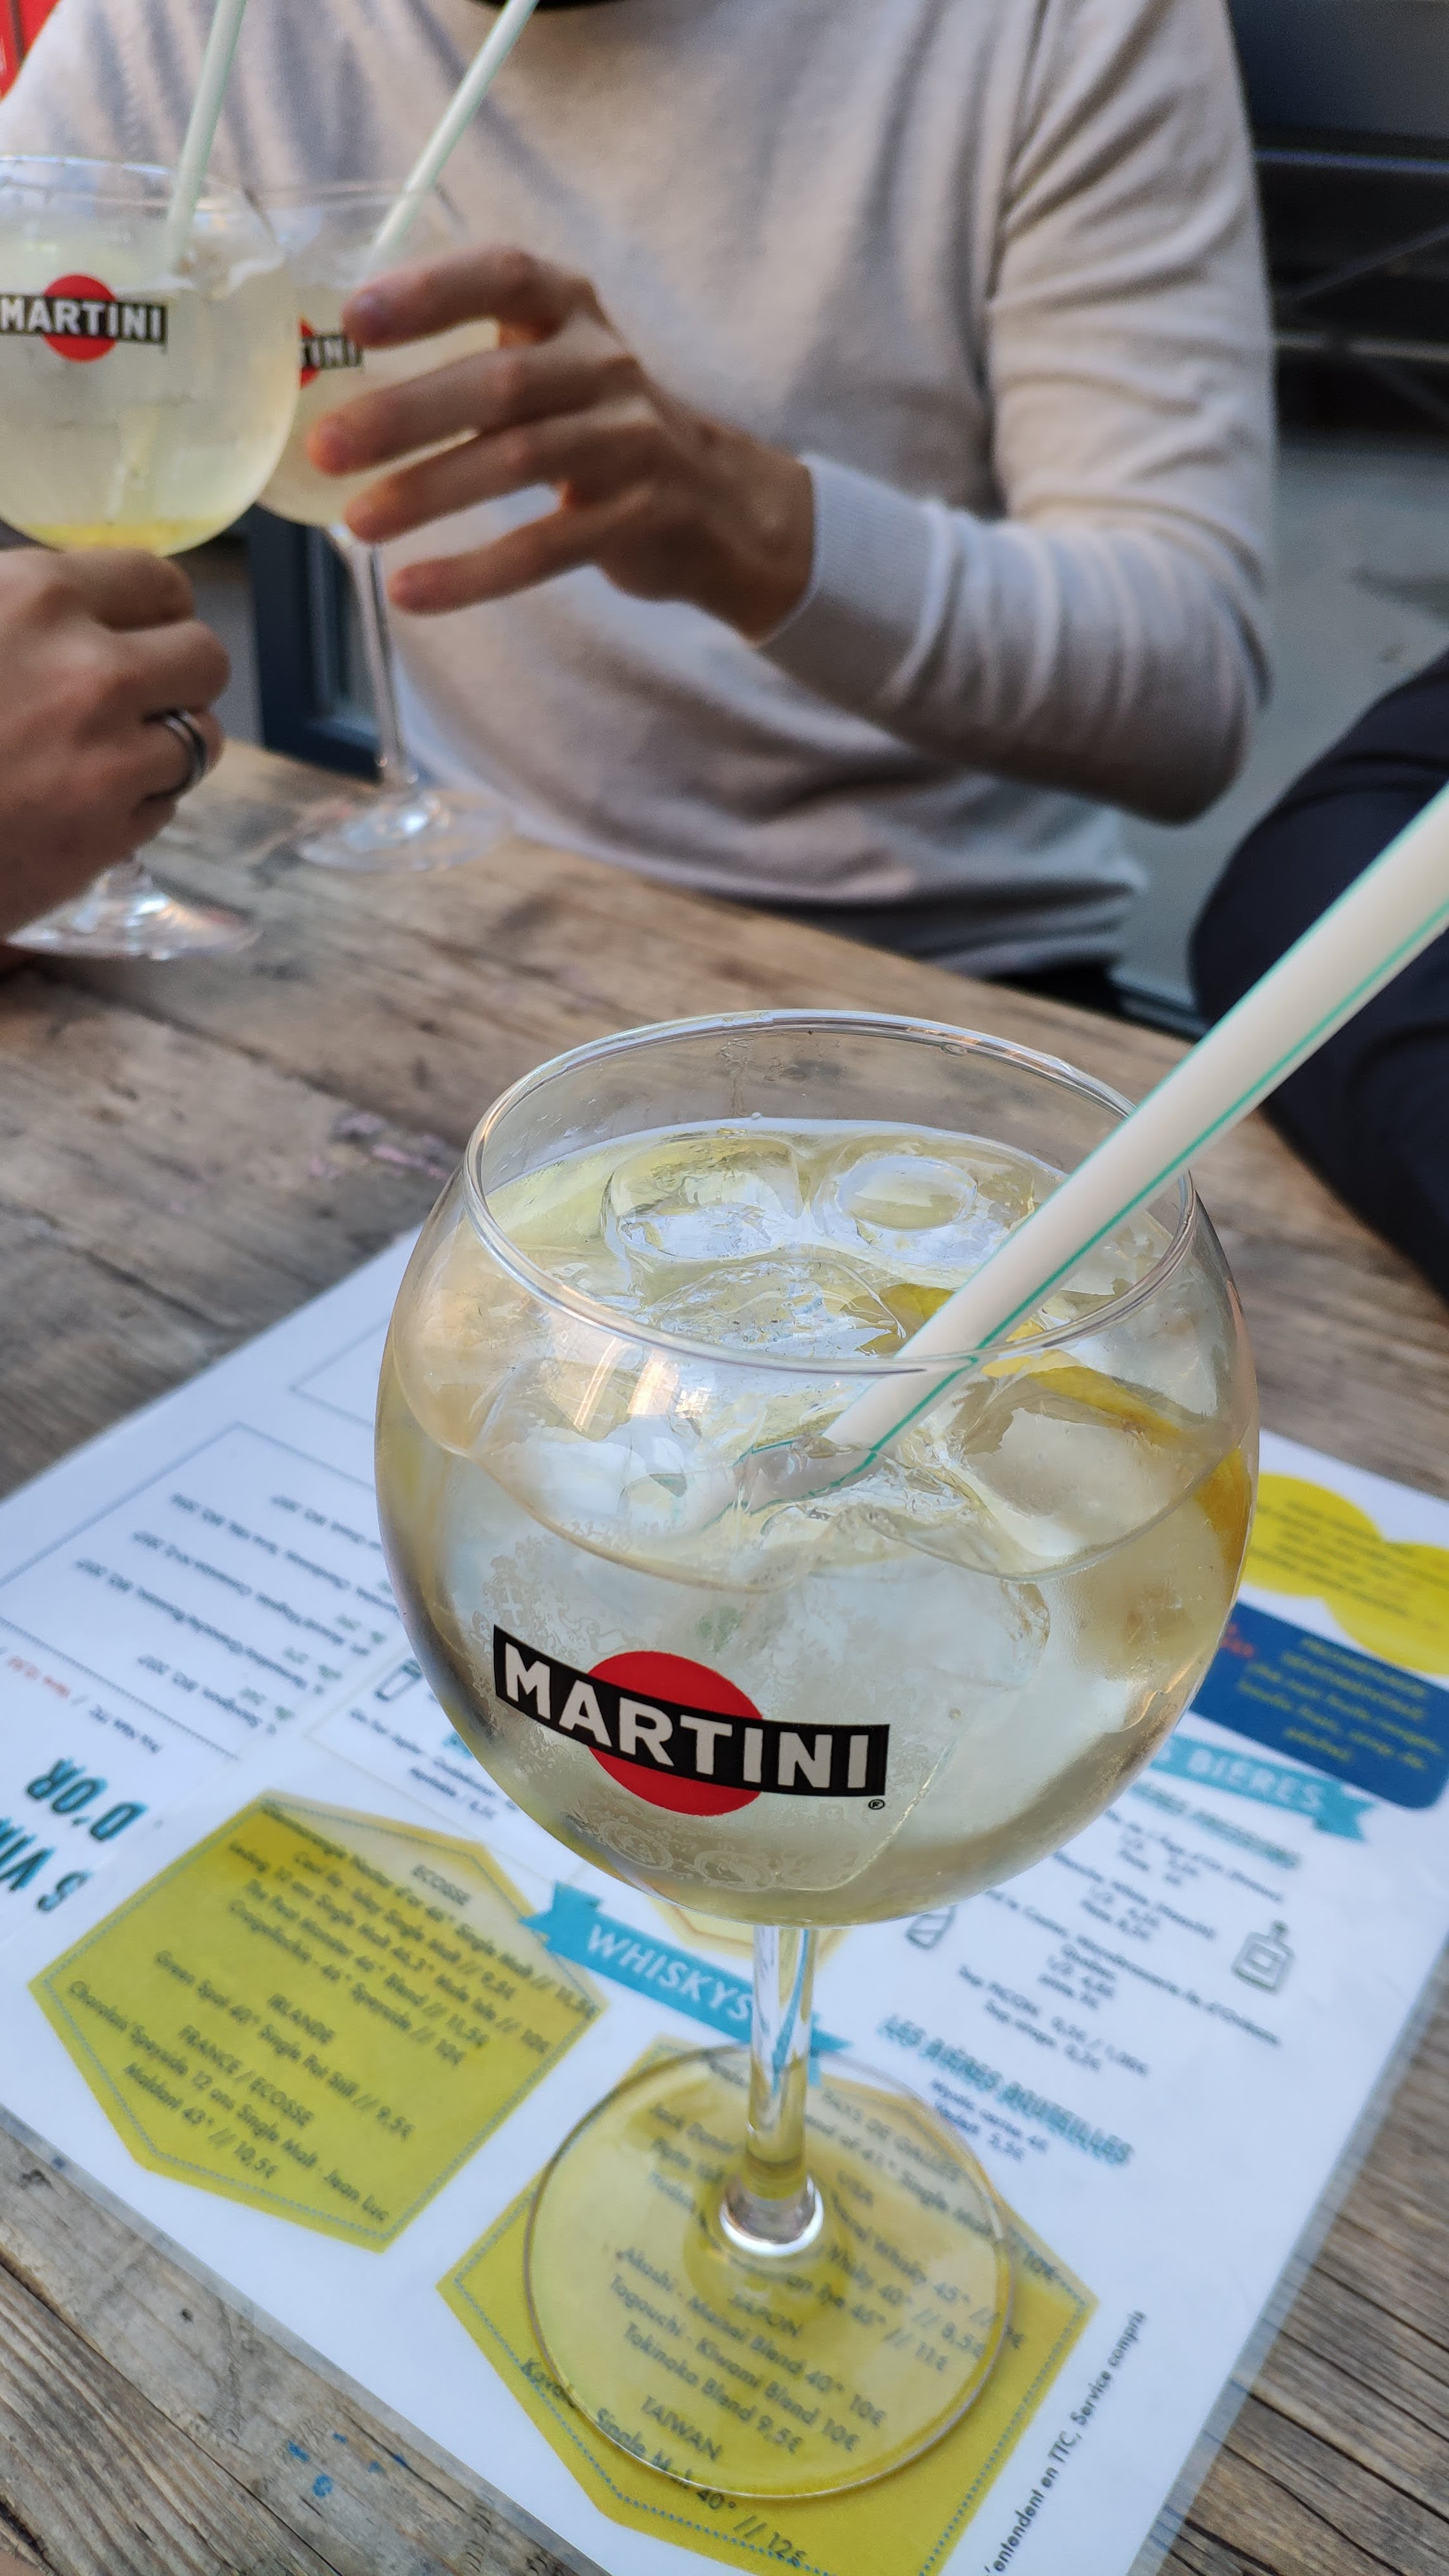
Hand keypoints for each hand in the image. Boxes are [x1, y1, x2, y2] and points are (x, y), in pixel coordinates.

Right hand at [0, 549, 227, 939]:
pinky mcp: (110, 836)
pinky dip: (135, 806)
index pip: (160, 581)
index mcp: (38, 597)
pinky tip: (74, 806)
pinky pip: (164, 806)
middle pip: (207, 657)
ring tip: (103, 756)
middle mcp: (91, 672)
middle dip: (181, 677)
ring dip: (165, 746)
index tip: (141, 632)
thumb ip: (24, 608)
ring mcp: (110, 760)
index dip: (156, 611)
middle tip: (141, 696)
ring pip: (199, 739)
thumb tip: (73, 606)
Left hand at [309, 247, 814, 641]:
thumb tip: (331, 391)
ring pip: (517, 462)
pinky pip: (545, 548)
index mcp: (571, 311)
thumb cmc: (599, 429)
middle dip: (404, 415)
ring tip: (357, 525)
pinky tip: (412, 591)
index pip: (501, 277)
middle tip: (325, 446)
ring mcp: (629, 442)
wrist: (718, 505)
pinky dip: (473, 574)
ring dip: (428, 493)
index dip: (429, 293)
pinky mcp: (638, 518)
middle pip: (497, 384)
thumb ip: (473, 361)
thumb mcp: (553, 368)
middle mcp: (604, 366)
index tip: (354, 319)